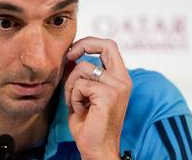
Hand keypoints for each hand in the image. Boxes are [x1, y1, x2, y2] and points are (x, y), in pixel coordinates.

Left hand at [64, 37, 131, 159]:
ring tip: (76, 102)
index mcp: (120, 77)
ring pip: (82, 68)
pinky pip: (79, 85)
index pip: (109, 46)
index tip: (73, 51)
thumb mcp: (84, 93)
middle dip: (82, 46)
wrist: (97, 148)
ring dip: (71, 85)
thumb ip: (81, 74)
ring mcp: (117, 86)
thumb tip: (69, 54)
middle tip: (68, 56)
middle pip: (106, 45)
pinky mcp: (108, 95)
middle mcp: (123, 79)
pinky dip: (73, 97)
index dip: (90, 42)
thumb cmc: (90, 123)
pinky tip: (81, 110)